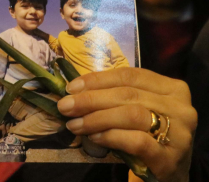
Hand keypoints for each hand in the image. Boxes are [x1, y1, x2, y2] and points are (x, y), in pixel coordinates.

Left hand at [58, 67, 196, 181]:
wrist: (169, 173)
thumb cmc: (148, 134)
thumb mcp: (137, 109)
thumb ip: (115, 95)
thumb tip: (74, 90)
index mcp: (172, 88)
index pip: (129, 75)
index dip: (97, 79)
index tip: (71, 88)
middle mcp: (181, 107)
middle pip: (127, 94)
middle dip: (90, 99)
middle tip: (65, 106)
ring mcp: (179, 133)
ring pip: (131, 115)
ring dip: (96, 118)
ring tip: (74, 124)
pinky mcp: (170, 157)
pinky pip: (136, 141)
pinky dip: (110, 136)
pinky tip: (94, 137)